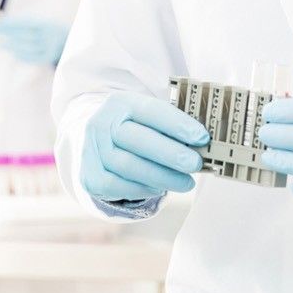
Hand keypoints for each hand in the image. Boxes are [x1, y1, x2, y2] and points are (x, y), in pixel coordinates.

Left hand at [0, 15, 69, 65]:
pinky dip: (21, 55)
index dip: (13, 23)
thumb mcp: (42, 24)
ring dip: (13, 45)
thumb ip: (26, 24)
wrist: (73, 43)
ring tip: (1, 43)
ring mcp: (51, 48)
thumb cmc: (50, 30)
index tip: (0, 22)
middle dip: (10, 32)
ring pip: (29, 47)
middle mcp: (51, 35)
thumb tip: (5, 22)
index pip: (28, 22)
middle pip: (26, 34)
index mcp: (48, 24)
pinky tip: (12, 52)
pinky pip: (33, 58)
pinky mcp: (49, 58)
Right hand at [80, 93, 209, 204]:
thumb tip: (202, 144)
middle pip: (138, 140)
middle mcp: (101, 123)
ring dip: (162, 176)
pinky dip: (143, 189)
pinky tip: (160, 187)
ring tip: (186, 182)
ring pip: (129, 166)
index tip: (201, 137)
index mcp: (120, 103)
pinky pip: (118, 186)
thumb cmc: (136, 130)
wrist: (99, 144)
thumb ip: (171, 127)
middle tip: (195, 164)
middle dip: (170, 154)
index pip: (150, 111)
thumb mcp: (149, 120)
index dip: (177, 124)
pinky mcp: (90, 176)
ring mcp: (91, 150)